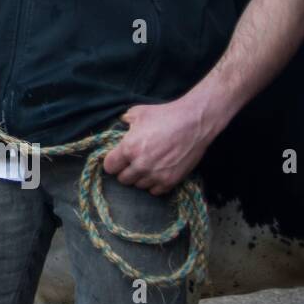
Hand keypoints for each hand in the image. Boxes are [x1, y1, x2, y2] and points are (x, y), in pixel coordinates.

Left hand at [102, 98, 218, 195]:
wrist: (194, 123)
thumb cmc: (165, 115)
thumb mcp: (138, 113)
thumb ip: (125, 121)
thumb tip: (121, 122)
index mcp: (128, 149)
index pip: (109, 167)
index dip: (112, 162)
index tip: (117, 159)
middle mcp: (140, 165)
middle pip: (123, 179)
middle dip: (125, 171)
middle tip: (132, 162)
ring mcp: (156, 175)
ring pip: (139, 186)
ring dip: (140, 178)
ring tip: (147, 166)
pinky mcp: (171, 181)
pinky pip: (155, 191)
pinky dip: (154, 184)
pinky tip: (157, 173)